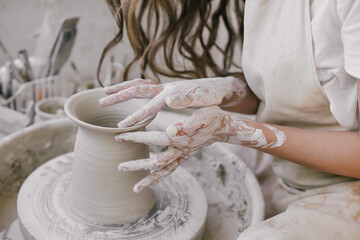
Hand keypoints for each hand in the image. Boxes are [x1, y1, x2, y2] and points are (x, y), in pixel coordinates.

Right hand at [99, 77, 246, 127]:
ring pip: (138, 86)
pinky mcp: (165, 91)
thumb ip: (190, 100)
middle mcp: (164, 88)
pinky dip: (131, 90)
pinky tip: (126, 96)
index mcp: (172, 93)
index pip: (149, 106)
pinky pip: (144, 88)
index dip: (135, 116)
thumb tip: (170, 100)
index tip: (121, 126)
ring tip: (105, 92)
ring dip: (122, 89)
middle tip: (101, 100)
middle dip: (118, 95)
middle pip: (136, 88)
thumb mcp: (206, 99)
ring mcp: (163, 88)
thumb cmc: (213, 95)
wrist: (218, 87)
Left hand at [115, 106, 233, 191]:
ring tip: (135, 188)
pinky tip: (149, 183)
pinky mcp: (184, 157)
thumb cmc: (210, 116)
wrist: (222, 127)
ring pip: (163, 171)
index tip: (120, 134)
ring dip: (149, 179)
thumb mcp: (201, 114)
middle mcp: (180, 150)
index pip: (154, 138)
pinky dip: (159, 178)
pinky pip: (170, 170)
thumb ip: (187, 123)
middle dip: (137, 165)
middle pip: (156, 163)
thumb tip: (170, 130)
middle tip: (120, 166)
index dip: (137, 137)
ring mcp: (182, 156)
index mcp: (181, 138)